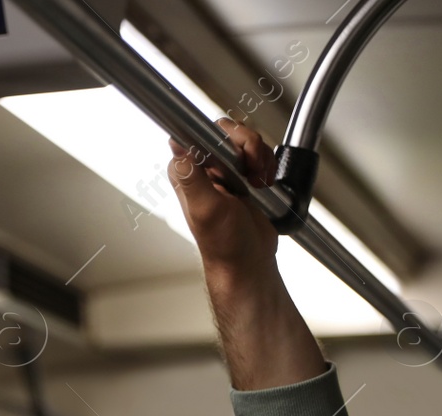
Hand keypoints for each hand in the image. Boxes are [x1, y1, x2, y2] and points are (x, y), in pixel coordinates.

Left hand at [166, 118, 277, 279]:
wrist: (248, 259)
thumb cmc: (225, 242)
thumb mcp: (207, 208)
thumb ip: (191, 176)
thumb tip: (176, 144)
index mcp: (185, 172)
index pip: (201, 131)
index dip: (225, 138)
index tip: (237, 157)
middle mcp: (201, 167)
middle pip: (227, 130)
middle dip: (248, 147)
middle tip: (251, 171)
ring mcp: (223, 169)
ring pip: (245, 139)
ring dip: (259, 157)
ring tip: (257, 182)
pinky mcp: (241, 174)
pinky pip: (257, 152)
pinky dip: (266, 164)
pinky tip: (262, 183)